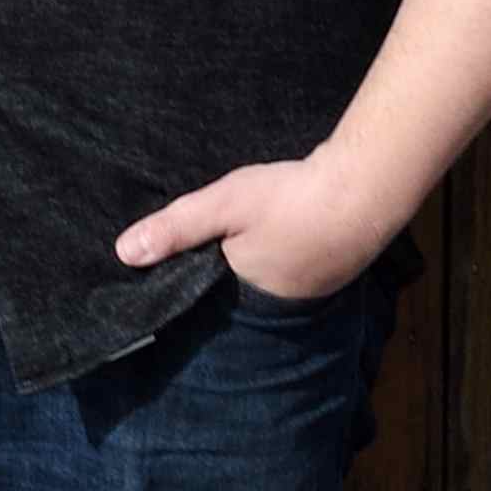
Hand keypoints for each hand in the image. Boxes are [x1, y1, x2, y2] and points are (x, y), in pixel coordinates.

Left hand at [114, 145, 396, 301]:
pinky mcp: (335, 271)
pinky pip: (296, 267)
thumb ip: (175, 229)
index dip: (190, 279)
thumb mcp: (223, 207)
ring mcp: (313, 289)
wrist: (367, 187)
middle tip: (210, 242)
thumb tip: (124, 255)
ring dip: (255, 260)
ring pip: (269, 277)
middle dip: (222, 270)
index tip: (173, 263)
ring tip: (244, 236)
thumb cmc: (288, 199)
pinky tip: (281, 232)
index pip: (206, 296)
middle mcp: (280, 303)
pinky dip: (284, 253)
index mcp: (246, 296)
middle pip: (238, 288)